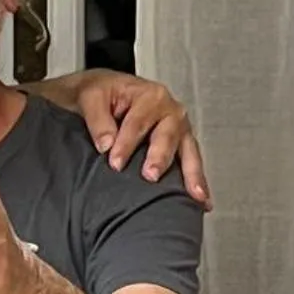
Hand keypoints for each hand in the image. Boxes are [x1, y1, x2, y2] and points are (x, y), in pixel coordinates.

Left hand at [48, 69, 210, 207]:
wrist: (107, 93)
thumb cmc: (102, 94)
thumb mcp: (91, 97)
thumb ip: (98, 119)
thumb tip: (105, 144)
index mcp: (150, 96)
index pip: (138, 123)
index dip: (127, 144)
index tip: (115, 163)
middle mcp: (170, 110)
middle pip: (168, 135)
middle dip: (159, 157)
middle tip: (150, 176)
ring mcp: (178, 128)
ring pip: (188, 150)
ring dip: (190, 173)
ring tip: (193, 195)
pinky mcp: (180, 143)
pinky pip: (191, 162)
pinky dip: (197, 181)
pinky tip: (202, 201)